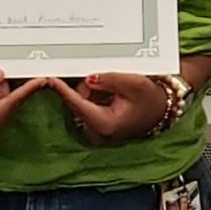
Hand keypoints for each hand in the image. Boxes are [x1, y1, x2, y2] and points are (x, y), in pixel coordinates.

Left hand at [46, 73, 170, 145]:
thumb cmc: (150, 98)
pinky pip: (87, 106)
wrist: (161, 110)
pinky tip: (110, 92)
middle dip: (86, 86)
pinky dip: (94, 95)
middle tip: (106, 78)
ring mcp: (96, 130)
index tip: (49, 78)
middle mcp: (97, 131)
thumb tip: (88, 78)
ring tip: (113, 87)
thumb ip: (110, 80)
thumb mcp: (134, 84)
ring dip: (91, 90)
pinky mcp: (96, 125)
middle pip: (78, 102)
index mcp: (104, 123)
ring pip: (81, 103)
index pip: (77, 104)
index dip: (62, 90)